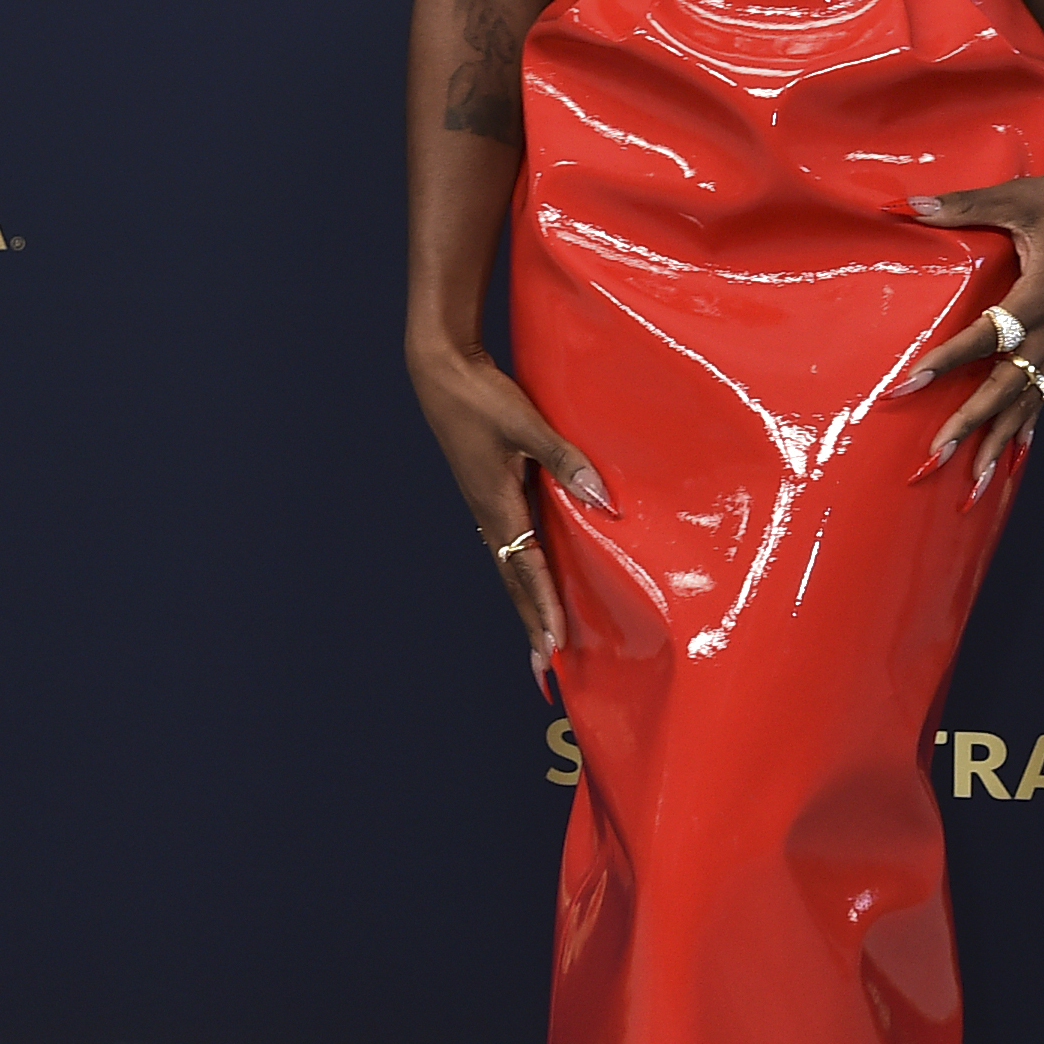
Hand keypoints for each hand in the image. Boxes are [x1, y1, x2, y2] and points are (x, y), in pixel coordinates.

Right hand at [407, 339, 614, 690]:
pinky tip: (534, 584)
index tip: (556, 648)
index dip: (544, 608)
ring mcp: (486, 507)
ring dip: (527, 607)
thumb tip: (604, 501)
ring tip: (543, 643)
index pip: (526, 568)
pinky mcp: (487, 495)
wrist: (439, 370)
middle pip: (514, 583)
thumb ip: (566, 461)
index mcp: (497, 503)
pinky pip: (508, 546)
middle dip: (531, 627)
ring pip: (510, 569)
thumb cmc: (481, 395)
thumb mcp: (526, 424)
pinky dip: (522, 577)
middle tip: (544, 673)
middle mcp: (489, 514)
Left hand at [896, 171, 1043, 489]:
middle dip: (970, 423)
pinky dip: (1025, 428)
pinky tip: (1011, 459)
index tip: (909, 384)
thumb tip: (907, 205)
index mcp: (1040, 293)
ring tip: (973, 481)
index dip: (947, 361)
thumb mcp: (1014, 197)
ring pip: (1027, 402)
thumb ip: (961, 204)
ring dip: (998, 441)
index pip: (986, 336)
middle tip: (934, 455)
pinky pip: (1043, 396)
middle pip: (1006, 386)